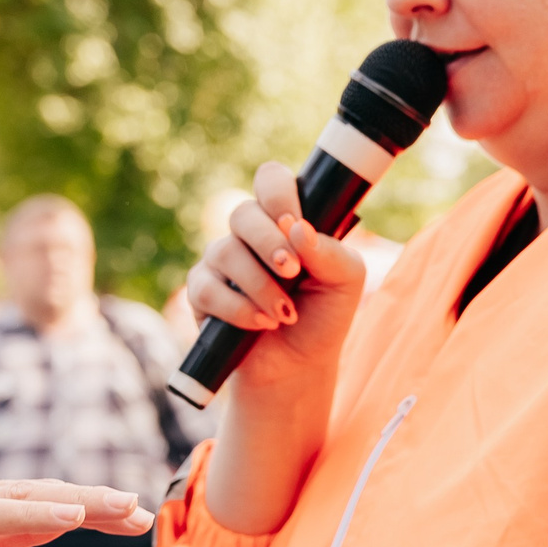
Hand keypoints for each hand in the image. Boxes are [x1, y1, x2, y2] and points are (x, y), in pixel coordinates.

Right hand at [181, 162, 366, 391]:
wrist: (299, 366)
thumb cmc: (324, 316)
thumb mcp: (345, 282)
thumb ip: (330, 252)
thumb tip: (298, 229)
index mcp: (285, 220)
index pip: (270, 180)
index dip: (277, 193)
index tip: (294, 222)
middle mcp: (249, 234)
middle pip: (243, 213)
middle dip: (269, 242)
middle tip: (292, 271)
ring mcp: (222, 260)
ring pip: (225, 251)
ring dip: (259, 285)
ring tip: (285, 314)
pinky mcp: (202, 292)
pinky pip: (207, 289)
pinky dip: (238, 309)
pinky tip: (262, 324)